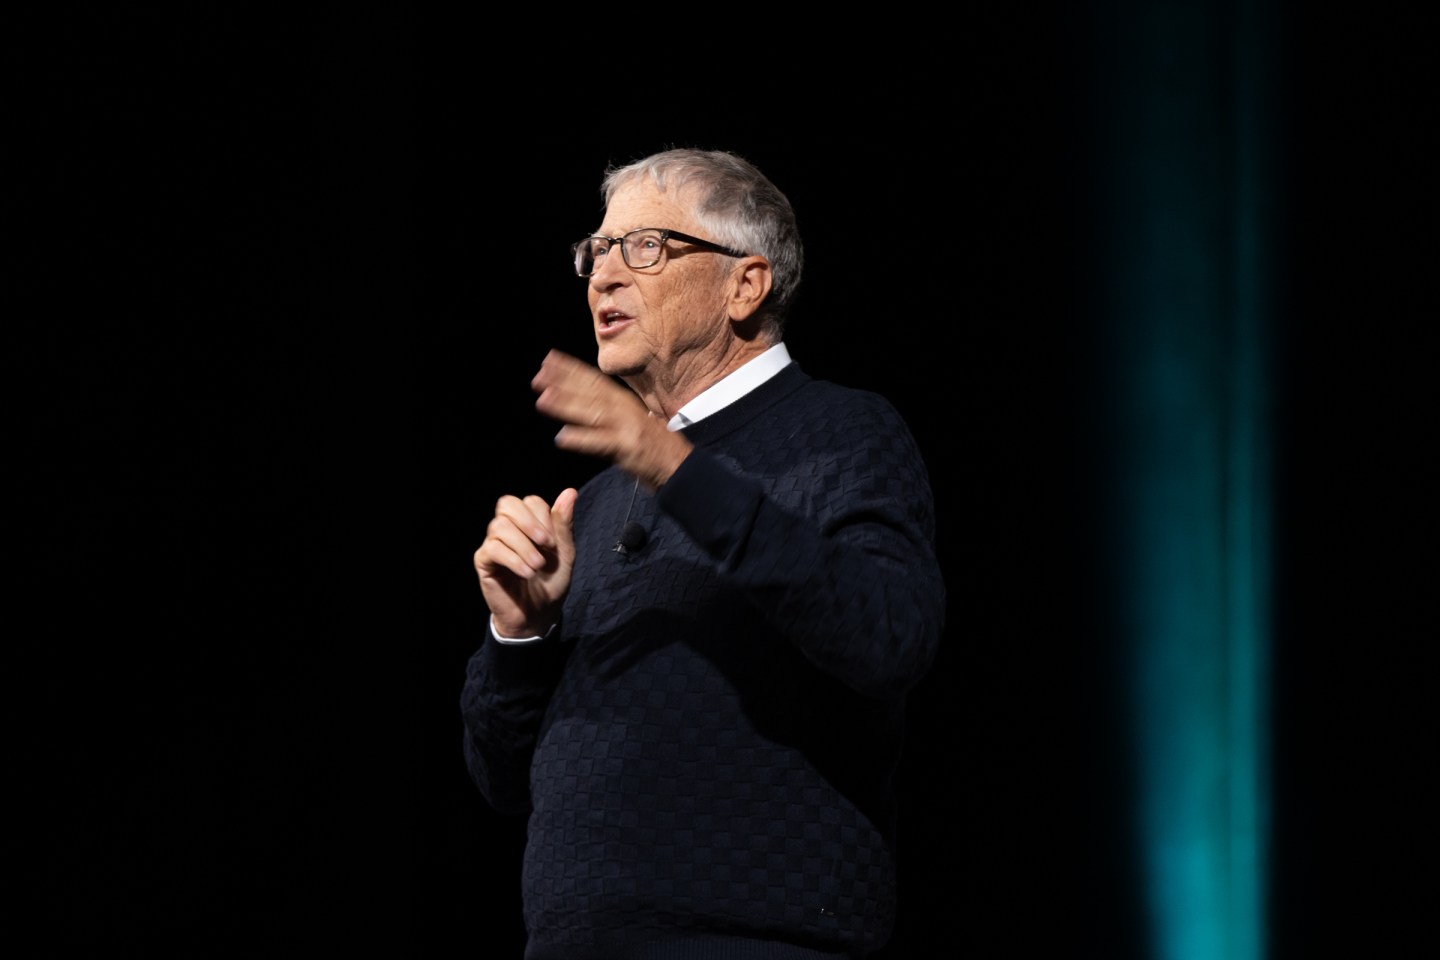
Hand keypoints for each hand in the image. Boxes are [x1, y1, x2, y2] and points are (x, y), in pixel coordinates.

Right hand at [473, 489, 576, 638]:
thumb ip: (564, 524)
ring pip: (499, 526)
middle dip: (529, 521)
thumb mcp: (564, 553)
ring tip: (538, 566)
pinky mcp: (484, 561)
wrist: (539, 614)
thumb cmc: (551, 583)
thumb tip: (570, 492)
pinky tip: (527, 573)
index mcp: (528, 523)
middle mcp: (508, 529)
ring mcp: (493, 544)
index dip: (543, 517)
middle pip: (507, 503)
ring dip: (524, 546)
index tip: (553, 542)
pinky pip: (492, 549)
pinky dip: (513, 559)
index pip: (530, 501)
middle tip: (546, 544)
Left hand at [532, 349, 691, 488]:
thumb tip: (580, 400)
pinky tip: (562, 437)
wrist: (680, 466)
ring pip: (593, 413)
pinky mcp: (629, 449)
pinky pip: (601, 443)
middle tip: (538, 376)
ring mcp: (627, 428)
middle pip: (591, 392)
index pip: (594, 380)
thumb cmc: (655, 446)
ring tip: (543, 399)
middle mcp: (625, 410)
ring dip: (567, 405)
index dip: (571, 369)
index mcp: (624, 401)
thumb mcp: (632, 419)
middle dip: (564, 382)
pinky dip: (582, 439)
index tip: (548, 360)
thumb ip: (609, 409)